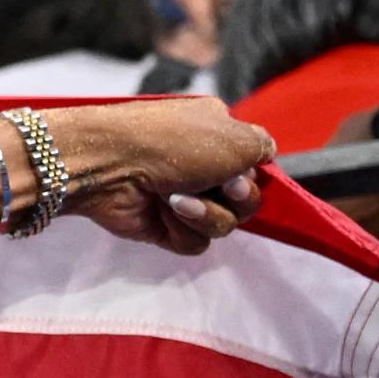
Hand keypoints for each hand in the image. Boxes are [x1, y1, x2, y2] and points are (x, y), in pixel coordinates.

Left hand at [40, 99, 273, 255]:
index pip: (256, 167)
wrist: (110, 164)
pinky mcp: (164, 227)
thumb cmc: (174, 142)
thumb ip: (263, 146)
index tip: (243, 173)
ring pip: (225, 225)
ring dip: (206, 214)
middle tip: (221, 187)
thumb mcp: (236, 135)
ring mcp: (183, 198)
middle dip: (237, 198)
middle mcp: (202, 167)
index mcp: (218, 137)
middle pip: (247, 202)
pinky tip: (161, 211)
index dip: (256, 175)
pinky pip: (196, 242)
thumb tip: (268, 155)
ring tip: (175, 198)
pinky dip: (183, 229)